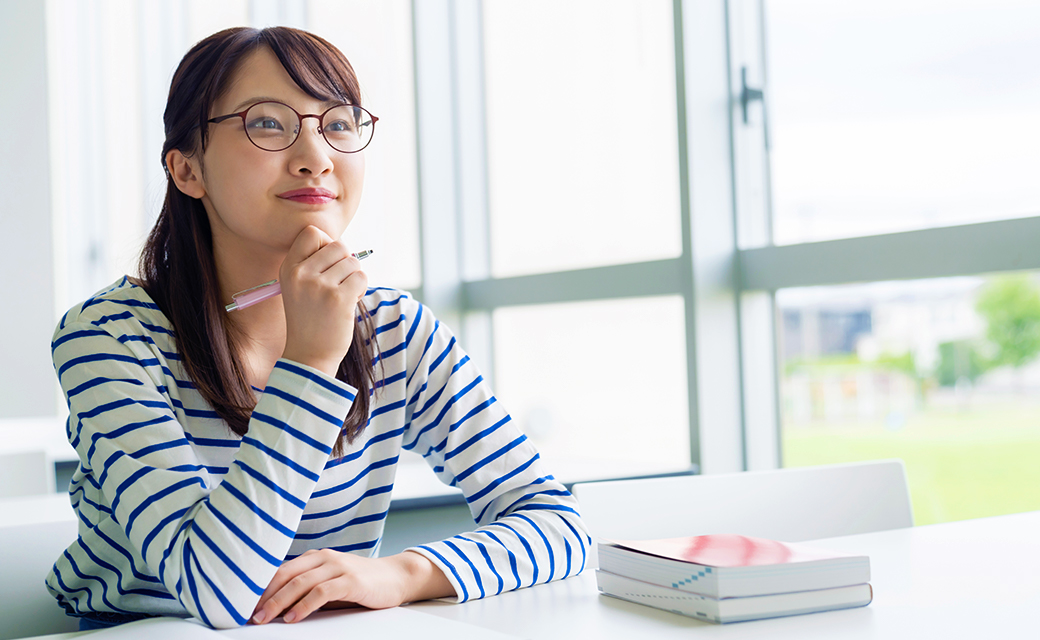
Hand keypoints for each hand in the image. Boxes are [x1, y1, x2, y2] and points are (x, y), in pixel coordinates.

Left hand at [250, 549, 453, 624]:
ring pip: (300, 583)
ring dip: (279, 602)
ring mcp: (338, 567)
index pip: (281, 570)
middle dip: (264, 597)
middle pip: (286, 575)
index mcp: (316, 557)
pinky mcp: (351, 580)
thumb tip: (277, 606)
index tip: (245, 606)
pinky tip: (293, 617)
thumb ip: (308, 588)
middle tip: (250, 616)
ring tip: (265, 619)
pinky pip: (321, 592)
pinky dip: (304, 605)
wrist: (396, 577)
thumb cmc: (361, 583)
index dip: (261, 588)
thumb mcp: (331, 582)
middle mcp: (324, 558)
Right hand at [279, 225, 367, 375]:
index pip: (312, 232)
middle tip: (339, 283)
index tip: (328, 263)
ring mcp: (320, 286)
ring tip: (342, 297)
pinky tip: (349, 303)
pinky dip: (361, 289)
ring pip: (353, 262)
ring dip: (354, 278)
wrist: (308, 356)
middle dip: (345, 262)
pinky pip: (362, 278)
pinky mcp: (339, 298)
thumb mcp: (298, 287)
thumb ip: (314, 264)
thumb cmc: (310, 319)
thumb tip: (343, 246)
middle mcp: (301, 274)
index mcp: (289, 268)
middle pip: (338, 245)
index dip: (326, 244)